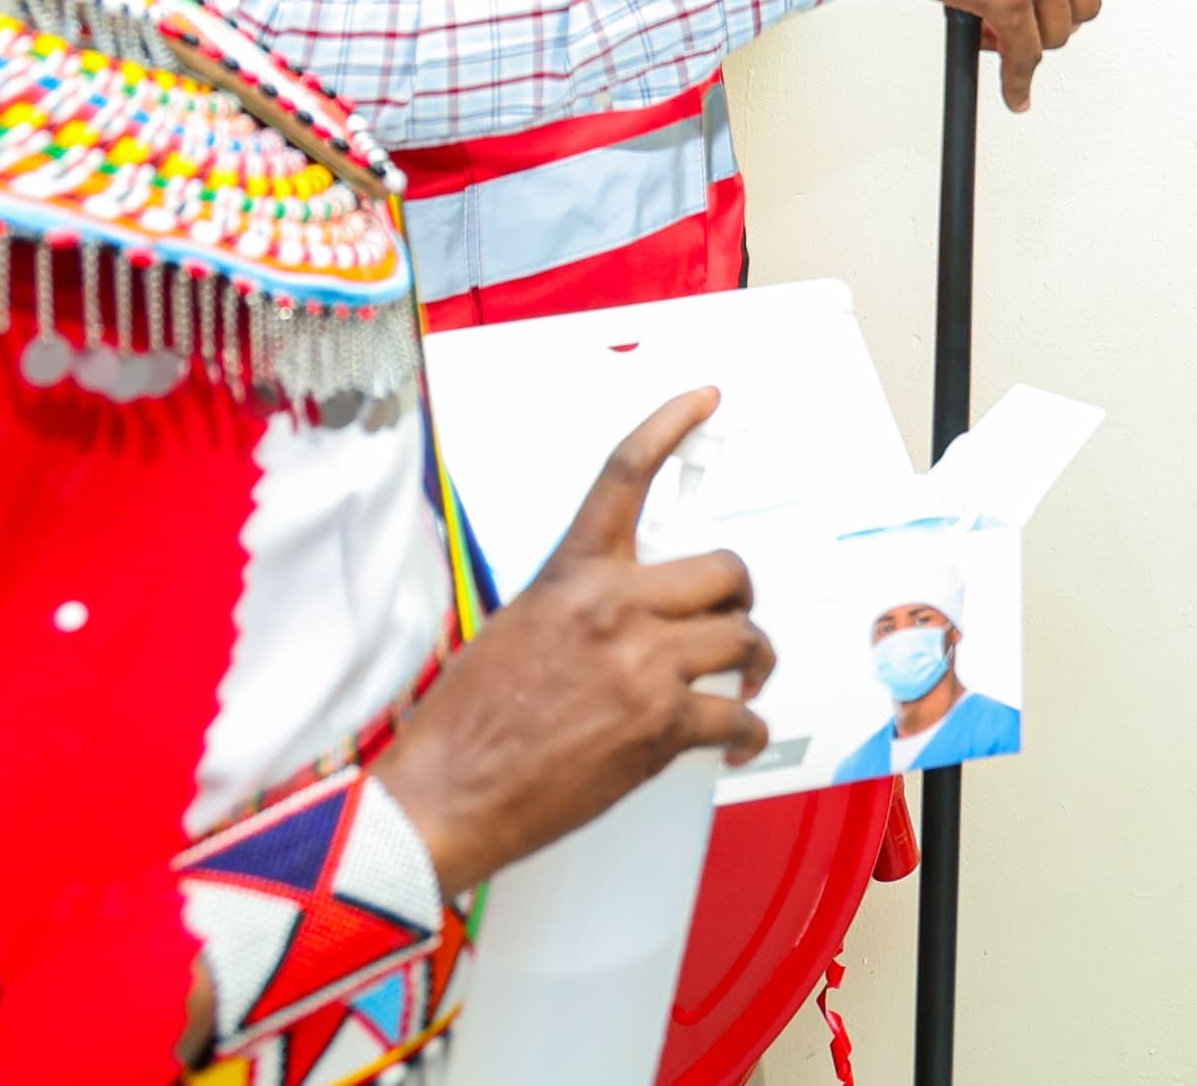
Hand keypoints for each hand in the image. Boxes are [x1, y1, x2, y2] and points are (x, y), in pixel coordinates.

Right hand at [371, 390, 779, 889]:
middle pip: (725, 570)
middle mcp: (617, 609)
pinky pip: (737, 714)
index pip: (625, 476)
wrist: (444, 798)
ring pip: (744, 639)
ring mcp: (645, 667)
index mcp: (573, 578)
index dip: (669, 425)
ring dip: (752, 661)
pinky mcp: (662, 727)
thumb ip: (574, 606)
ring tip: (744, 680)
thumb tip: (615, 616)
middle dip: (739, 595)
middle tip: (734, 617)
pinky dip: (747, 729)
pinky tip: (738, 738)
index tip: (704, 398)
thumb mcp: (511, 631)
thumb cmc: (462, 726)